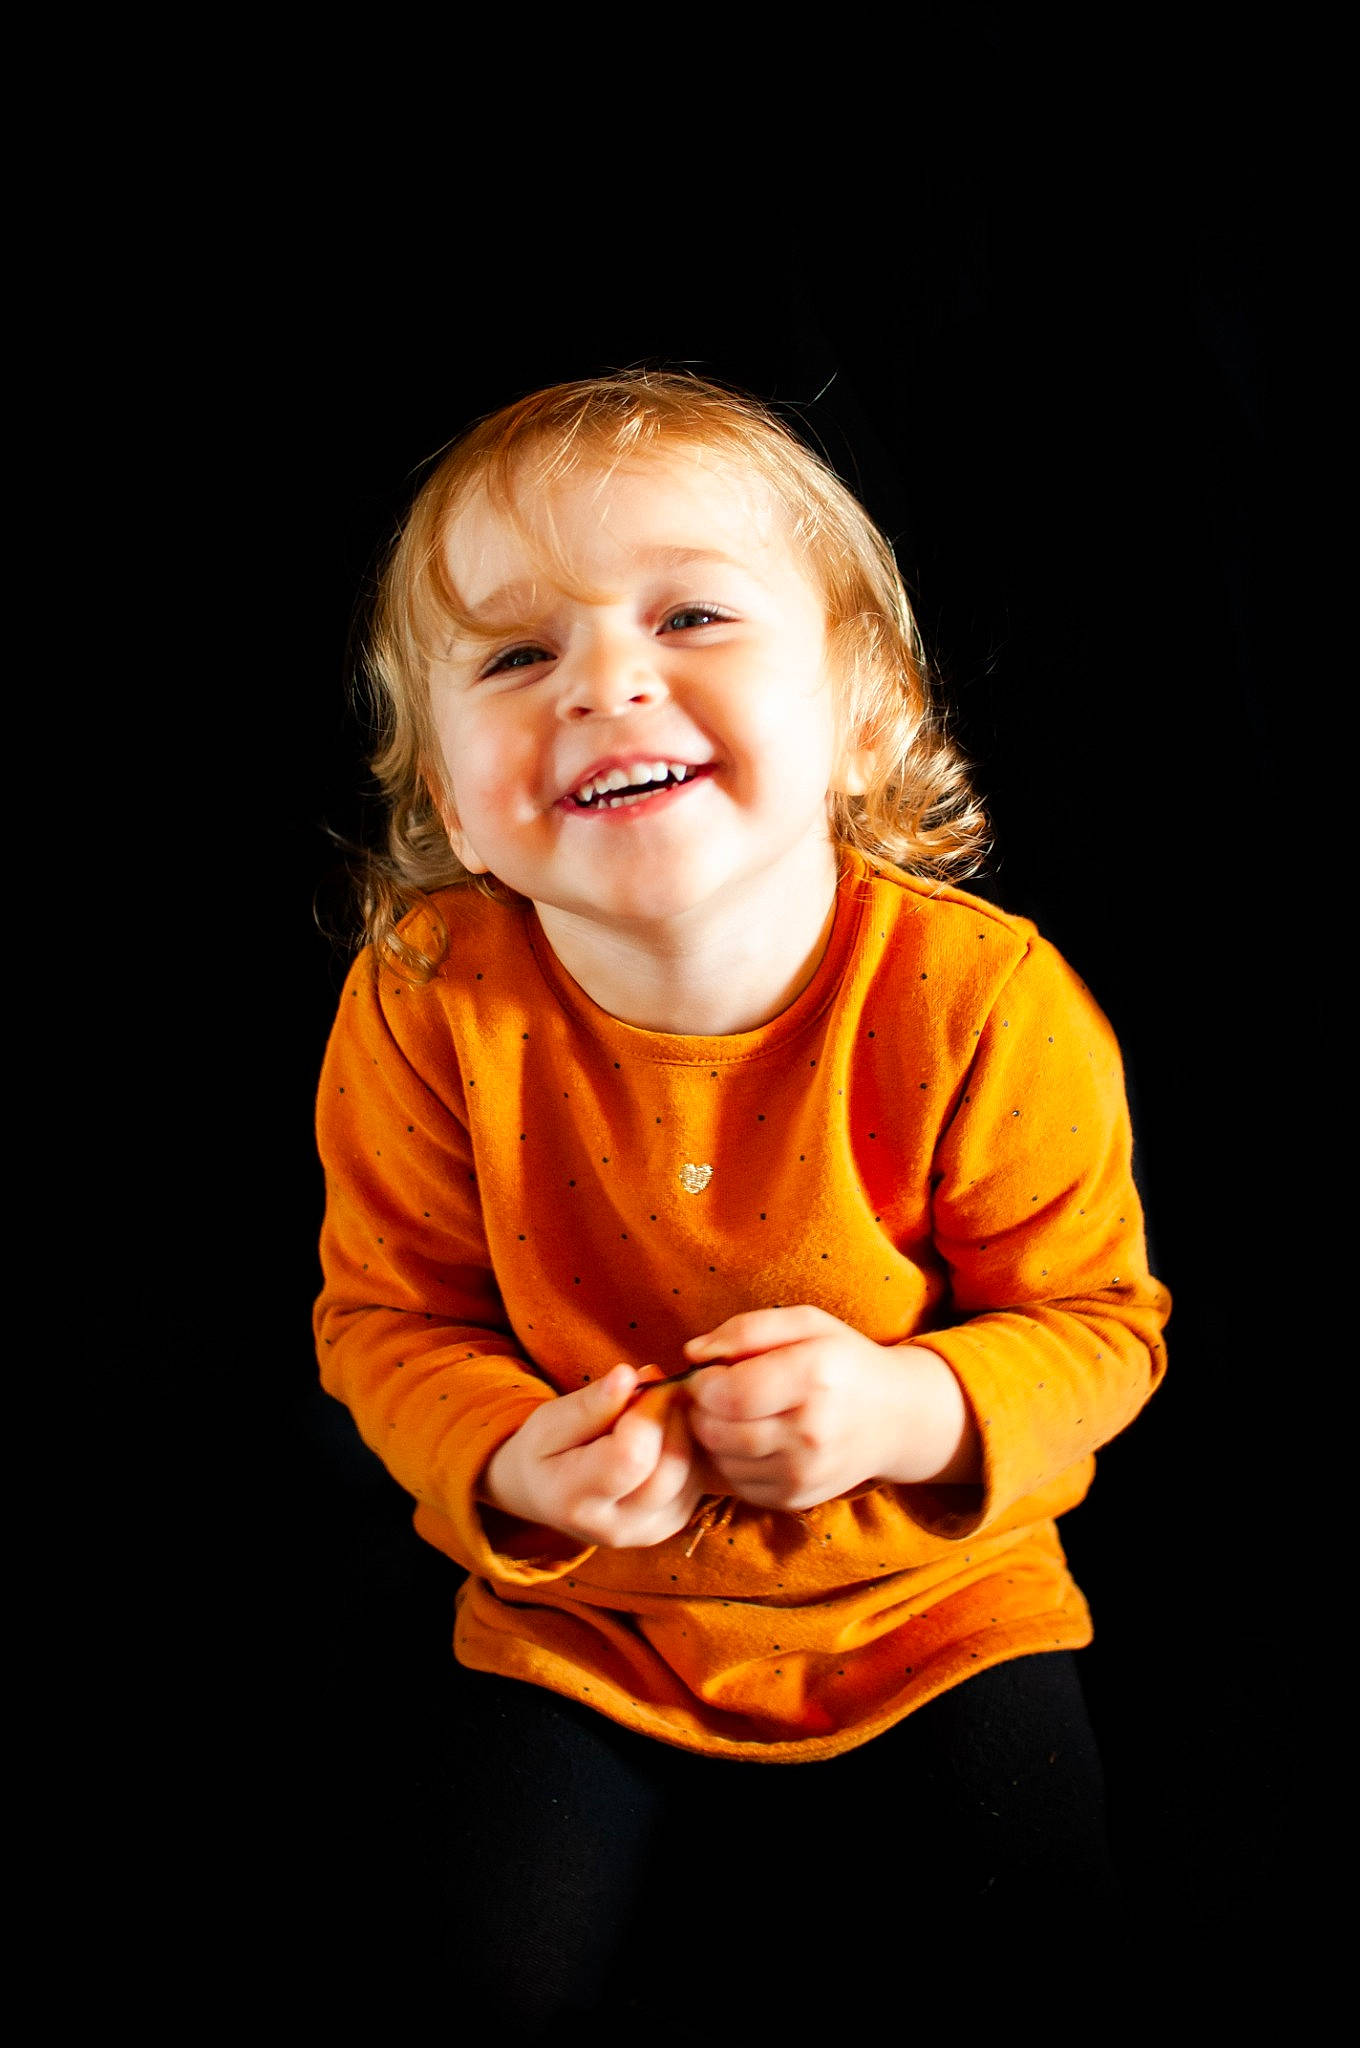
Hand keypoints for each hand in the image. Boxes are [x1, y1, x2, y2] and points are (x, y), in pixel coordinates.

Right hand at [481, 1365, 709, 1549]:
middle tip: (655, 1388)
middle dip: (672, 1415)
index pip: (632, 1456)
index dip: (648, 1408)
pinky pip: (699, 1479)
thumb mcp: (551, 1420)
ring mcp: (649, 1532)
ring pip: (692, 1472)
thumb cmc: (544, 1451)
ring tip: (655, 1410)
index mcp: (576, 1500)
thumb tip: (628, 1376)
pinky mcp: (673, 1524)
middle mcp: (617, 1527)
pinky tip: (664, 1433)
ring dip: (684, 1429)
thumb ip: (591, 1403)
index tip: (642, 1380)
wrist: (544, 1495)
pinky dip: (689, 1447)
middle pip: (671, 1466)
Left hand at [682, 1306, 979, 1512]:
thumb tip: (693, 1353)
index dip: (703, 1382)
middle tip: (718, 1393)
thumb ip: (746, 1329)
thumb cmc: (842, 1361)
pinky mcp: (797, 1499)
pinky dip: (733, 1461)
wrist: (895, 1418)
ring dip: (714, 1437)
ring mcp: (805, 1473)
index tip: (711, 1372)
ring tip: (736, 1414)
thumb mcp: (805, 1323)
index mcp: (814, 1377)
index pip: (727, 1394)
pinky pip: (738, 1483)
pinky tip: (754, 1439)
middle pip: (717, 1431)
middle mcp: (812, 1432)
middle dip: (703, 1410)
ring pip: (721, 1460)